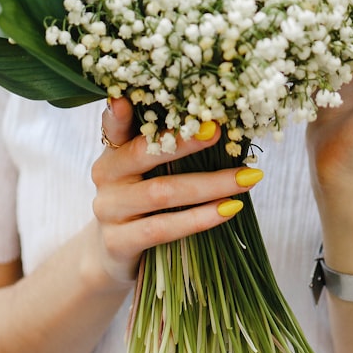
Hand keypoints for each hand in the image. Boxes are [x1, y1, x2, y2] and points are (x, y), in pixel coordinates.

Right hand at [90, 97, 262, 282]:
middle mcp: (106, 176)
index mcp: (113, 150)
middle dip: (185, 142)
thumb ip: (167, 148)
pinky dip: (200, 218)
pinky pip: (163, 228)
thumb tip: (220, 124)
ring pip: (162, 193)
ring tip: (247, 178)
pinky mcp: (118, 242)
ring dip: (210, 185)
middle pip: (143, 154)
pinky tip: (229, 209)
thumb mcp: (146, 171)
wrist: (112, 255)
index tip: (126, 97)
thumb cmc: (143, 203)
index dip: (119, 112)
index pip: (115, 125)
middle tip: (218, 131)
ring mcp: (109, 210)